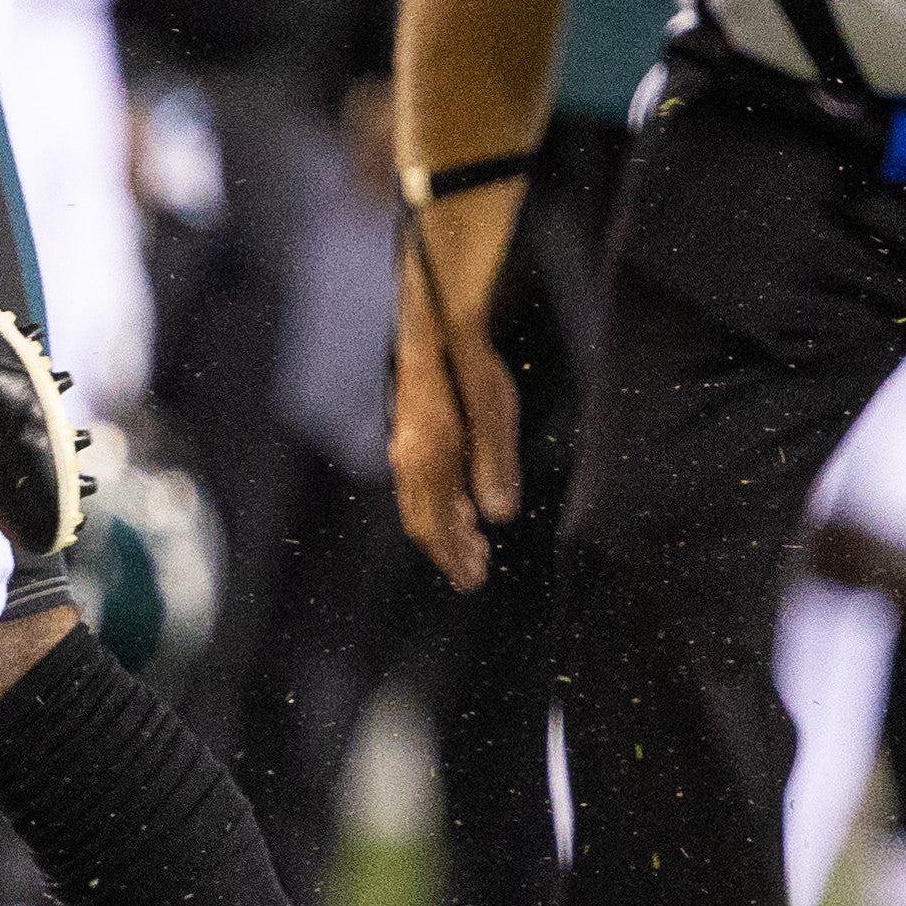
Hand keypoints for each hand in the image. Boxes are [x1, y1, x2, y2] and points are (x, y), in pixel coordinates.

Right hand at [390, 287, 521, 591]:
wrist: (438, 325)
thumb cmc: (469, 367)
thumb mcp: (494, 416)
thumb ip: (495, 467)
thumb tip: (499, 517)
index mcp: (428, 461)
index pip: (434, 526)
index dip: (453, 558)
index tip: (473, 580)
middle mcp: (410, 459)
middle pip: (422, 521)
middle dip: (448, 551)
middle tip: (475, 574)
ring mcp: (406, 446)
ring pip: (420, 503)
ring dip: (446, 529)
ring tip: (473, 544)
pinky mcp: (411, 432)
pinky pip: (419, 484)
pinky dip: (441, 506)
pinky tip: (462, 503)